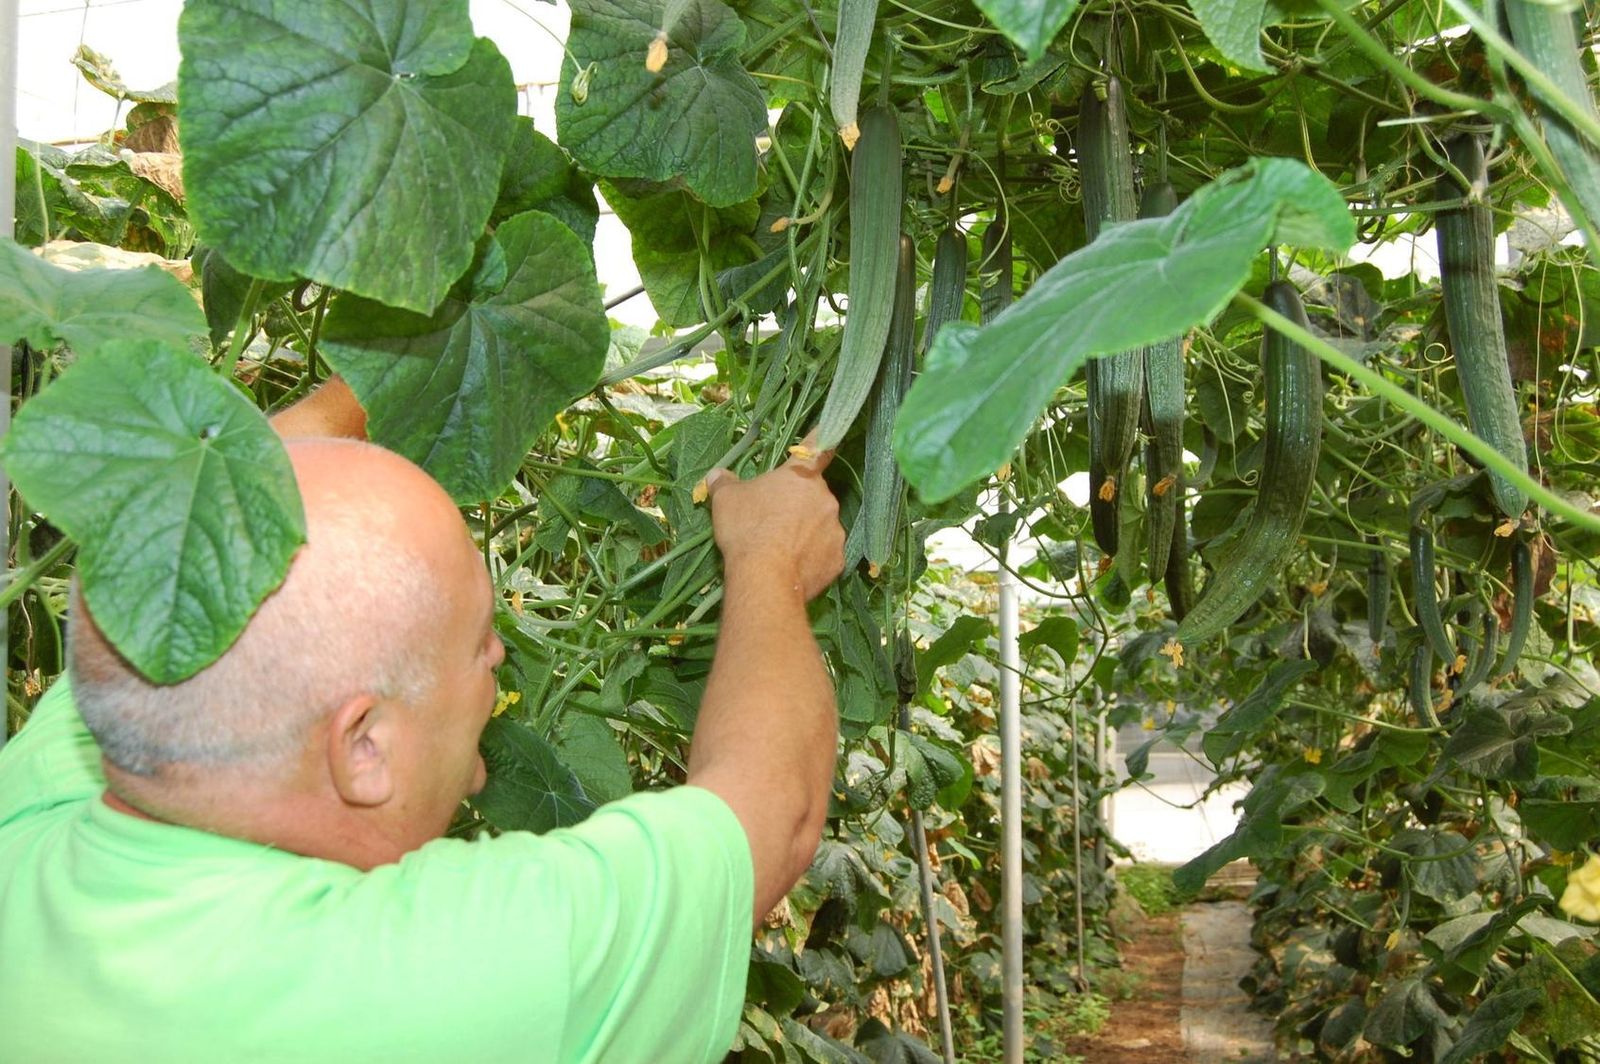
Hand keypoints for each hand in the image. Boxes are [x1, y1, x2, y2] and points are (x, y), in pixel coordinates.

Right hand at [703, 442, 844, 601]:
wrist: (765, 577)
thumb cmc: (747, 529)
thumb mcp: (726, 500)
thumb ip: (724, 483)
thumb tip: (716, 475)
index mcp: (801, 476)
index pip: (816, 448)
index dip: (820, 440)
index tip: (827, 432)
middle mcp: (825, 498)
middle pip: (813, 495)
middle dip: (797, 504)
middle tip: (774, 520)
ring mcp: (835, 530)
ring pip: (820, 525)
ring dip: (806, 532)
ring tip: (781, 550)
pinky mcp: (837, 560)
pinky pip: (824, 553)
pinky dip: (812, 557)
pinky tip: (792, 567)